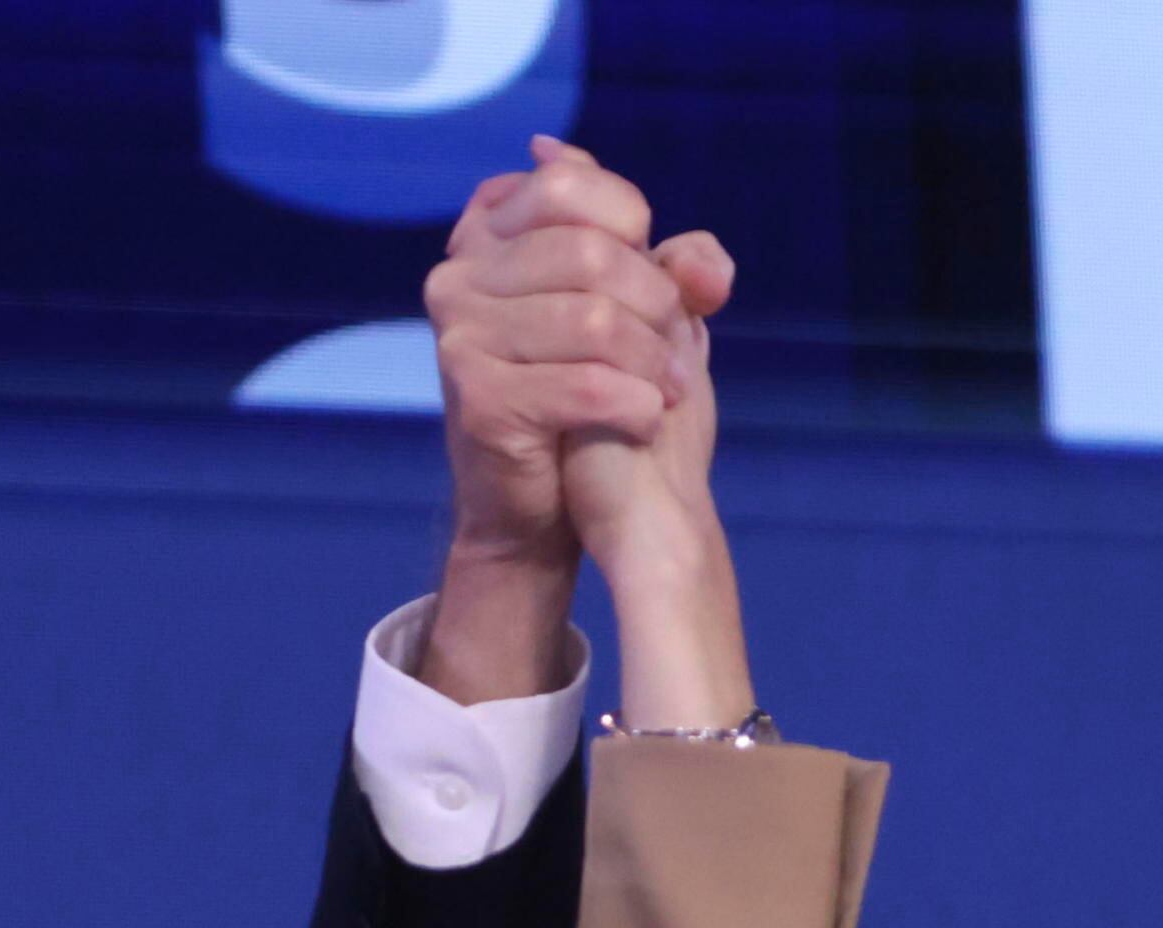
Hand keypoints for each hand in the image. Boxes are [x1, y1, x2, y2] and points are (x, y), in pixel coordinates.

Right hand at [414, 139, 731, 704]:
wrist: (529, 507)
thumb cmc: (581, 397)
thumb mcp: (632, 315)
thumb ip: (675, 271)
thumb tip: (703, 265)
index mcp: (486, 236)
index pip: (568, 184)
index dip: (631, 224)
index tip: (652, 276)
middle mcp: (459, 276)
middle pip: (589, 251)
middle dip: (655, 301)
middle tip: (679, 350)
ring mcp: (460, 337)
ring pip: (594, 320)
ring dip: (654, 360)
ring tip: (671, 390)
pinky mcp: (479, 400)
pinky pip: (586, 385)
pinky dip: (636, 404)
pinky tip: (645, 419)